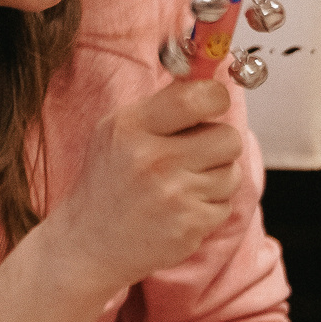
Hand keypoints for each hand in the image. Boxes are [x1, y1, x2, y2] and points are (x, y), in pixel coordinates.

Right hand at [45, 79, 244, 297]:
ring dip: (216, 178)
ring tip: (183, 184)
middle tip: (197, 154)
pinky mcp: (190, 225)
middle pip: (228, 137)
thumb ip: (162, 106)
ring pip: (231, 172)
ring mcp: (174, 195)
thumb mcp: (117, 131)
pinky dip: (210, 206)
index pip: (198, 98)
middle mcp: (153, 159)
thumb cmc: (109, 181)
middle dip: (219, 144)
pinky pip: (226, 204)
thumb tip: (208, 78)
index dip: (216, 99)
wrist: (89, 243)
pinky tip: (181, 208)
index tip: (212, 106)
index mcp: (132, 127)